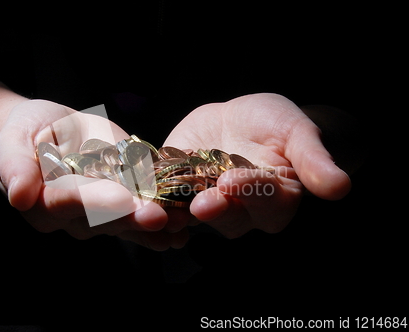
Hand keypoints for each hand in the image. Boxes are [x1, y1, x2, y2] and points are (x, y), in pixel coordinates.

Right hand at [0, 100, 187, 249]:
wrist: (46, 133)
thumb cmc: (26, 131)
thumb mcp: (13, 139)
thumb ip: (15, 165)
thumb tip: (19, 196)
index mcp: (44, 200)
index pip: (69, 202)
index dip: (96, 202)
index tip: (122, 201)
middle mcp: (71, 217)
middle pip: (103, 220)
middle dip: (133, 219)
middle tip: (160, 218)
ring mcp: (95, 216)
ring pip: (124, 223)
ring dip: (153, 226)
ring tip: (180, 224)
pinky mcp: (117, 207)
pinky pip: (136, 219)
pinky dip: (159, 226)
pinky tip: (181, 229)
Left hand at [164, 93, 350, 237]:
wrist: (241, 119)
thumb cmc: (275, 124)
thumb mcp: (297, 132)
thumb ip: (313, 160)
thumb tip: (341, 187)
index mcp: (274, 199)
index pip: (266, 201)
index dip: (251, 192)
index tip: (235, 180)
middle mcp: (241, 210)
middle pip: (229, 216)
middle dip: (215, 208)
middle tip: (202, 202)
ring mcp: (208, 202)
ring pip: (195, 214)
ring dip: (178, 212)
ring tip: (163, 208)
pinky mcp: (179, 190)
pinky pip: (166, 199)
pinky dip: (153, 197)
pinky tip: (139, 193)